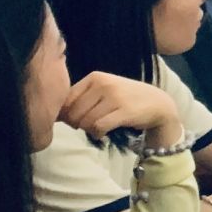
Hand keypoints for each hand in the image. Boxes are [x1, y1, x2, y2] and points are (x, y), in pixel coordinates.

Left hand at [61, 71, 182, 145]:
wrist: (158, 104)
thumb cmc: (126, 99)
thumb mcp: (103, 91)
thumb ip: (80, 99)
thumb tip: (54, 114)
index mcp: (95, 77)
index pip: (66, 100)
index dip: (66, 114)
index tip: (75, 120)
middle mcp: (104, 84)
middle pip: (74, 112)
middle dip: (77, 124)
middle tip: (88, 126)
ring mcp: (115, 97)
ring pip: (85, 121)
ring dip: (88, 130)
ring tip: (97, 128)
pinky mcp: (124, 111)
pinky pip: (99, 127)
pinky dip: (98, 134)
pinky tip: (103, 133)